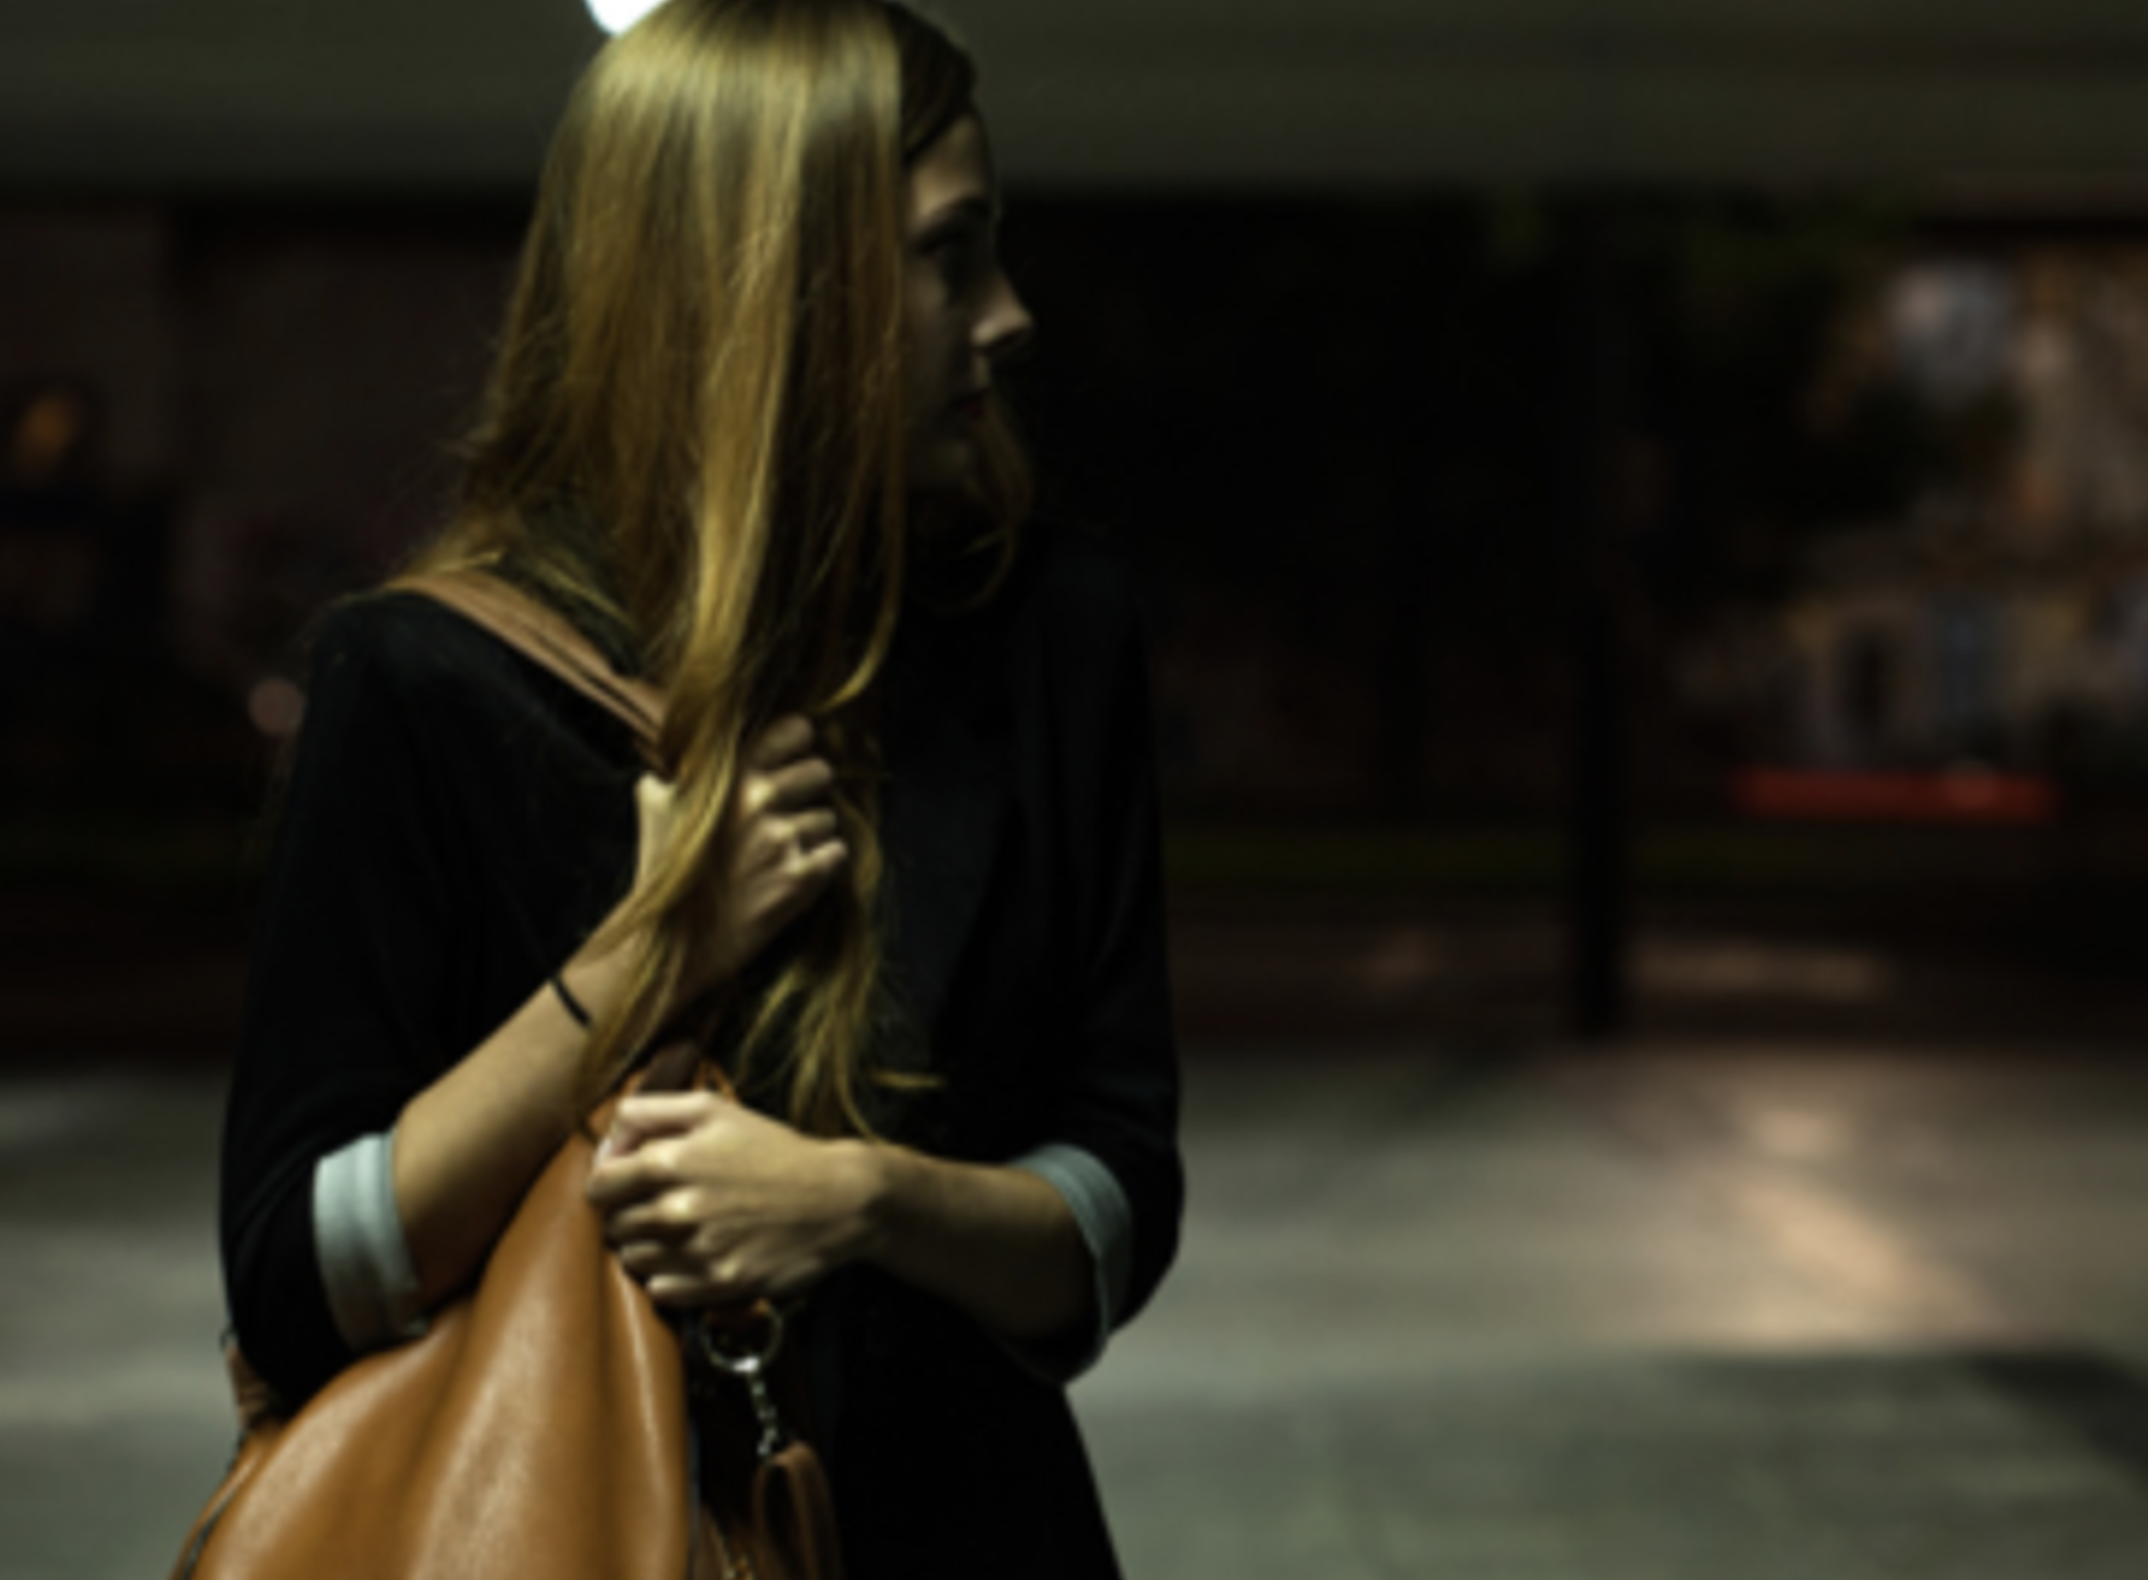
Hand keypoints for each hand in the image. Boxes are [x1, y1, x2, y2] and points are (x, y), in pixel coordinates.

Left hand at [585, 1091, 882, 1307]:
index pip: (599, 1186)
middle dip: (627, 1215)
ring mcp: (699, 1251)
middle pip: (613, 1226)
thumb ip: (647, 1112)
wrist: (838, 1198)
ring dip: (646, 1247)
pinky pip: (660, 1290)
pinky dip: (667, 1276)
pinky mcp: (718, 1285)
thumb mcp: (714, 1108)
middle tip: (657, 1206)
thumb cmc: (774, 1150)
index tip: (626, 1184)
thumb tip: (604, 1144)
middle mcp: (678, 1209)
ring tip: (676, 1231)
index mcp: (671, 1160)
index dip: (607, 1185)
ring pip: (632, 1260)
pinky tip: (693, 1255)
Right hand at [636, 714, 849, 992]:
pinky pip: (837, 852)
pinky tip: (793, 874)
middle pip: (821, 771)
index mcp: (729, 776)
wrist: (670, 943)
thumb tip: (695, 752)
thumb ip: (683, 771)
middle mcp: (759, 801)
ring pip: (828, 818)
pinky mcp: (801, 878)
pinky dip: (822, 864)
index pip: (796, 730)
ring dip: (812, 834)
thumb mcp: (658, 804)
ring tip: (778, 855)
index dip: (799, 744)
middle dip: (809, 791)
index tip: (791, 760)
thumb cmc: (662, 871)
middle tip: (787, 814)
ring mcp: (782, 840)